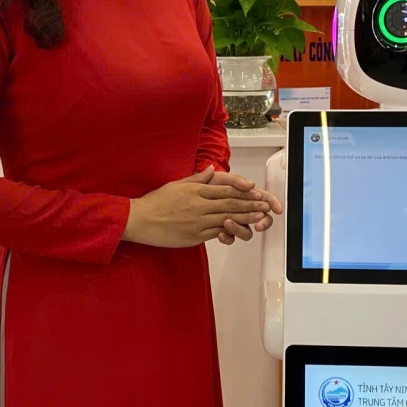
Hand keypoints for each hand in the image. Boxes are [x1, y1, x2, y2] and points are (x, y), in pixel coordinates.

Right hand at [124, 167, 270, 248]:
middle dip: (250, 205)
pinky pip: (215, 233)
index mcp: (196, 191)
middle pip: (229, 204)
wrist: (140, 220)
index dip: (242, 191)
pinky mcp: (194, 236)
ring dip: (245, 218)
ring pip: (226, 219)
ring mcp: (197, 221)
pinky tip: (240, 231)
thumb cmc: (156, 202)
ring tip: (260, 218)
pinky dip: (229, 231)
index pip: (224, 190)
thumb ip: (197, 179)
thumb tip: (212, 170)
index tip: (256, 192)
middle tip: (265, 205)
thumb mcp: (176, 185)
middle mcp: (199, 205)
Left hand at [207, 171, 281, 244]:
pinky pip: (231, 238)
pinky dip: (227, 237)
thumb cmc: (205, 185)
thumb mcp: (220, 178)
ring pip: (247, 231)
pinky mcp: (224, 231)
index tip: (277, 209)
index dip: (273, 203)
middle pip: (261, 218)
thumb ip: (236, 180)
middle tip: (258, 224)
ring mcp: (235, 221)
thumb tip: (251, 185)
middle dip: (263, 222)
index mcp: (244, 195)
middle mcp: (242, 209)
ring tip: (228, 223)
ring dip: (240, 228)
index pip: (264, 198)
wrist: (186, 198)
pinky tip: (221, 234)